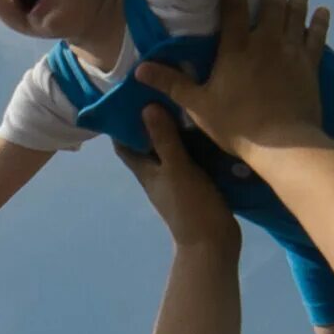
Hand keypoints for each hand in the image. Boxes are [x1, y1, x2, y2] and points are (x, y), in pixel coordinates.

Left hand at [116, 106, 239, 250]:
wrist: (213, 244)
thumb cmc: (191, 206)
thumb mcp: (177, 169)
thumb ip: (164, 139)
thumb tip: (145, 106)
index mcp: (146, 172)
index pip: (123, 144)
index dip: (120, 122)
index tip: (126, 97)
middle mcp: (157, 175)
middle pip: (146, 144)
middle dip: (149, 120)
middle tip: (159, 90)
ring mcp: (176, 180)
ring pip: (169, 149)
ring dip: (172, 129)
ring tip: (182, 100)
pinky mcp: (195, 184)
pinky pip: (189, 157)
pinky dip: (191, 142)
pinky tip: (203, 127)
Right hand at [132, 0, 327, 156]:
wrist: (284, 144)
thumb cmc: (237, 125)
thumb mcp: (198, 106)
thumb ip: (171, 83)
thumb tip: (140, 69)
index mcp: (237, 47)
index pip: (234, 7)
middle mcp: (266, 41)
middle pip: (272, 3)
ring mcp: (291, 52)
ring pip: (297, 14)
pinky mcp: (310, 66)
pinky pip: (317, 37)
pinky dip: (320, 22)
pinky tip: (323, 11)